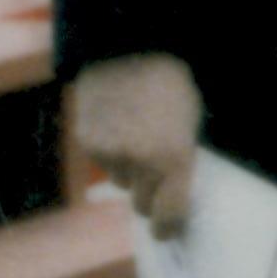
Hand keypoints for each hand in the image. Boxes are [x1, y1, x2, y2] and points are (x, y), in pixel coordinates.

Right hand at [70, 53, 202, 239]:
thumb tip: (173, 198)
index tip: (167, 230)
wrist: (129, 46)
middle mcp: (141, 163)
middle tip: (155, 171)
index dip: (169, 228)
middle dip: (151, 195)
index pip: (169, 216)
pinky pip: (103, 162)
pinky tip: (116, 123)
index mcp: (175, 159)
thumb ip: (180, 163)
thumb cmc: (170, 84)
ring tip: (135, 133)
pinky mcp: (88, 142)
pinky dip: (109, 150)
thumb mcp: (188, 124)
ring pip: (121, 182)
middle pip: (143, 205)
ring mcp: (111, 154)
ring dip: (129, 169)